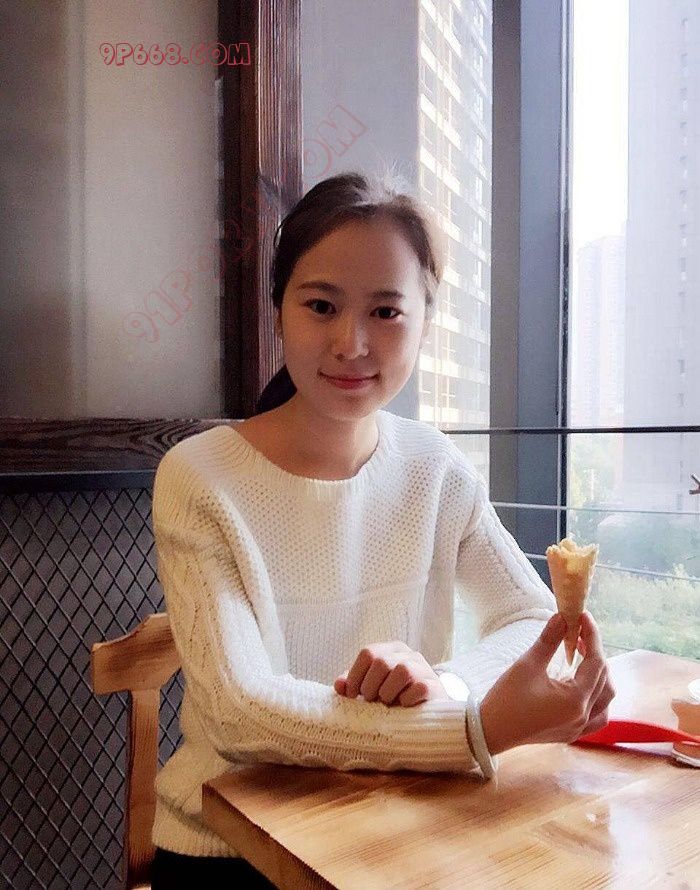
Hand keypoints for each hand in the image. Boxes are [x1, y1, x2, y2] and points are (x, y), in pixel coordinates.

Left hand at [334, 641, 449, 706]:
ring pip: (400, 670)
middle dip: (370, 686)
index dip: (355, 675)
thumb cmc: (396, 698)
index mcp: (391, 650)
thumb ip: (354, 684)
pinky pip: (418, 688)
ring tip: (388, 703)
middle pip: (381, 661)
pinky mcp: (434, 685)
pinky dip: (406, 700)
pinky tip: (404, 706)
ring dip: (388, 693)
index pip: (368, 653)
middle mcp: (408, 654)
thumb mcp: (373, 688)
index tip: (353, 695)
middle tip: (372, 701)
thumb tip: (339, 685)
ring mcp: (423, 668)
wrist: (429, 712)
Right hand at [479, 611, 615, 754]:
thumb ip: (549, 640)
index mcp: (575, 700)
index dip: (592, 637)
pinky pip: (597, 716)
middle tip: (579, 634)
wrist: (490, 731)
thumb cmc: (506, 699)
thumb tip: (562, 617)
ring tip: (583, 658)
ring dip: (600, 676)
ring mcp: (578, 728)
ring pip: (605, 700)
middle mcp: (582, 716)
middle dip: (595, 653)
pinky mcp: (570, 733)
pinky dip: (598, 699)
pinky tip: (584, 687)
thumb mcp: (527, 665)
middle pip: (604, 680)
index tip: (584, 618)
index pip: (596, 663)